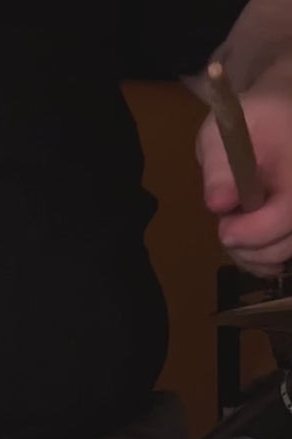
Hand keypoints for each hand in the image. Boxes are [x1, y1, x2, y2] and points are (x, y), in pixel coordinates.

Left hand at [197, 64, 291, 275]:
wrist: (279, 115)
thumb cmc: (252, 119)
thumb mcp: (225, 131)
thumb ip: (219, 167)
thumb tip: (218, 205)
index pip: (286, 216)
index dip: (252, 232)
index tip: (223, 226)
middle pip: (285, 244)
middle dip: (247, 245)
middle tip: (226, 225)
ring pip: (283, 255)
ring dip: (251, 254)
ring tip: (235, 228)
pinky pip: (283, 256)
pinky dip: (261, 258)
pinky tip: (247, 243)